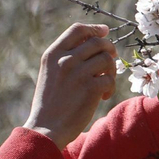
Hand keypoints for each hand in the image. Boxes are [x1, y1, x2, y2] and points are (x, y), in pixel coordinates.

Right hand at [23, 23, 117, 148]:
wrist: (46, 129)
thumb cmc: (50, 102)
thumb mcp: (51, 72)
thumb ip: (66, 56)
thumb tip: (94, 40)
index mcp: (53, 54)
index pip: (77, 29)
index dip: (94, 29)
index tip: (104, 32)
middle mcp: (65, 60)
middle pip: (98, 42)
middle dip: (109, 48)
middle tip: (112, 58)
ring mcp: (78, 73)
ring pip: (107, 59)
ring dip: (111, 70)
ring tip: (104, 82)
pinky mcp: (90, 88)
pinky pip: (110, 79)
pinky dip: (110, 88)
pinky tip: (103, 97)